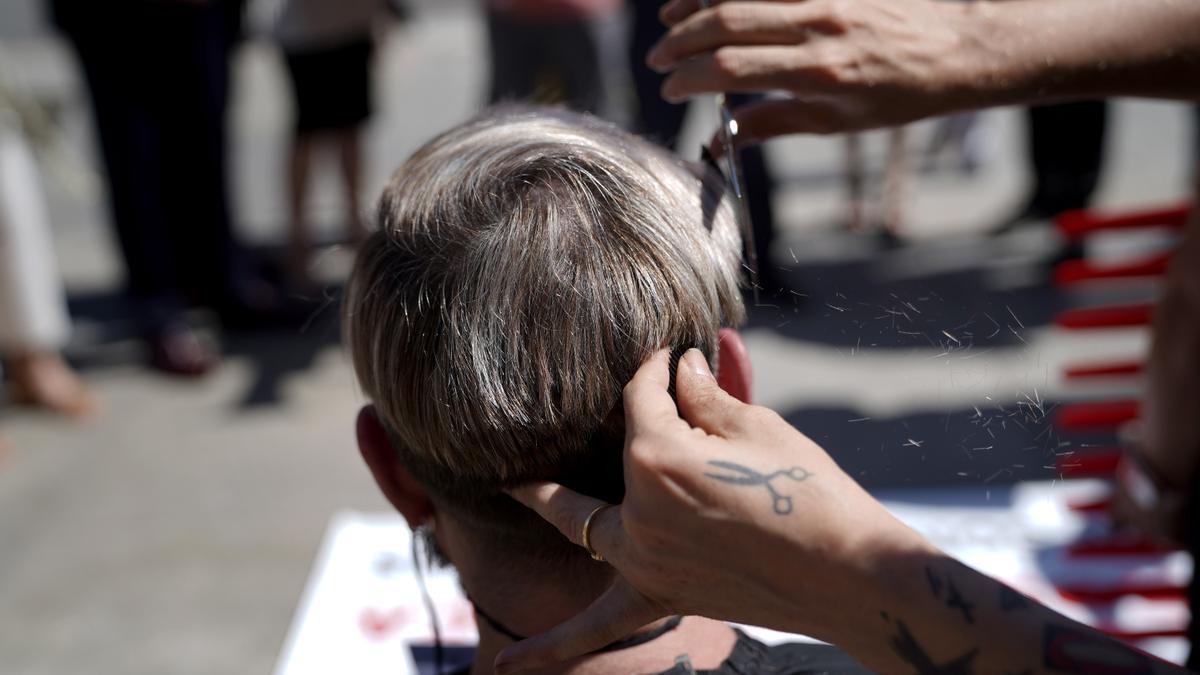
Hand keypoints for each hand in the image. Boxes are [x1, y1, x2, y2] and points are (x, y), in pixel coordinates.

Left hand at [494, 348, 928, 672]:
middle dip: (613, 421)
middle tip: (597, 404)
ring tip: (508, 492)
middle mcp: (638, 510)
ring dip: (547, 508)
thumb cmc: (812, 490)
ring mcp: (643, 560)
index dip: (654, 368)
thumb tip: (680, 368)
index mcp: (659, 457)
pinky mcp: (661, 596)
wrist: (850, 574)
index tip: (666, 354)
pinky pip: (595, 628)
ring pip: (581, 530)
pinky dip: (549, 649)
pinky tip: (501, 669)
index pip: (642, 398)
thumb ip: (705, 398)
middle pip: (612, 455)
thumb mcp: (759, 428)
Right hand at [646, 0, 975, 138]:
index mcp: (818, 73)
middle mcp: (819, 26)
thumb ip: (772, 125)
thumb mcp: (836, 122)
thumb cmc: (900, 94)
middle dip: (681, 40)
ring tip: (671, 20)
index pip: (730, 68)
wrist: (959, 48)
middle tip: (657, 58)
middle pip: (726, 22)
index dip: (689, 77)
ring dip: (698, 3)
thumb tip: (719, 140)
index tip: (670, 90)